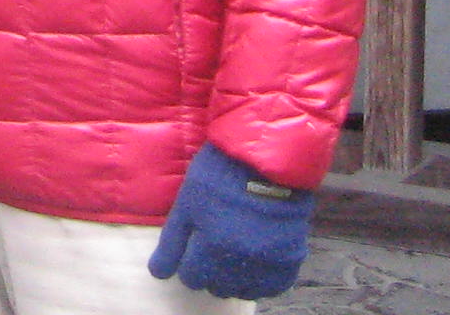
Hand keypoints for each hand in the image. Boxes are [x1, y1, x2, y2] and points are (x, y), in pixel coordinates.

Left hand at [148, 144, 312, 301]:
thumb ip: (172, 241)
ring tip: (233, 253)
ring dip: (234, 278)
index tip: (193, 249)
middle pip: (216, 287)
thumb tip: (158, 274)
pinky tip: (253, 261)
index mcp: (213, 245)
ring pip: (243, 291)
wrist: (267, 158)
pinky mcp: (291, 259)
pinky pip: (272, 287)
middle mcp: (242, 260)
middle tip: (214, 246)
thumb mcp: (187, 202)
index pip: (191, 278)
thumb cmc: (220, 175)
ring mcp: (269, 262)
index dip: (188, 264)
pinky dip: (261, 280)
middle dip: (210, 272)